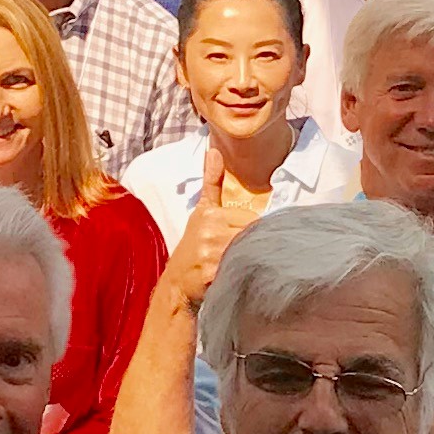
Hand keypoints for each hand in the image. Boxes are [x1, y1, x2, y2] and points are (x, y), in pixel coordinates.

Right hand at [168, 144, 271, 308]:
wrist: (177, 283)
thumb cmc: (194, 246)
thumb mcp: (202, 211)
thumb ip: (212, 182)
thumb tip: (214, 150)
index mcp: (211, 214)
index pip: (251, 218)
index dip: (253, 229)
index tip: (247, 237)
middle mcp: (210, 232)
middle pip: (252, 233)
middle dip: (255, 242)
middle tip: (250, 251)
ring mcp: (212, 253)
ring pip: (250, 250)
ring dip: (252, 257)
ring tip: (244, 262)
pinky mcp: (214, 274)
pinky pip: (242, 269)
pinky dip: (246, 272)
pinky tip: (240, 274)